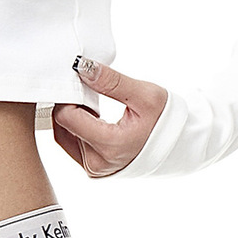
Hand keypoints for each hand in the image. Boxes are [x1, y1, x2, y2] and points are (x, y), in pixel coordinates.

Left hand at [52, 58, 168, 177]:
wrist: (174, 146)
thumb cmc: (163, 120)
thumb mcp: (144, 95)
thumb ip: (112, 81)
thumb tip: (82, 67)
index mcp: (109, 145)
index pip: (66, 117)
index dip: (68, 95)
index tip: (80, 80)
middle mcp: (96, 162)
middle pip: (63, 126)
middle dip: (69, 104)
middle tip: (86, 89)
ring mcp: (93, 169)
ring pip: (64, 136)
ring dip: (72, 116)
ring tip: (92, 103)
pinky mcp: (92, 170)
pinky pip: (71, 145)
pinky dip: (77, 128)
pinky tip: (92, 117)